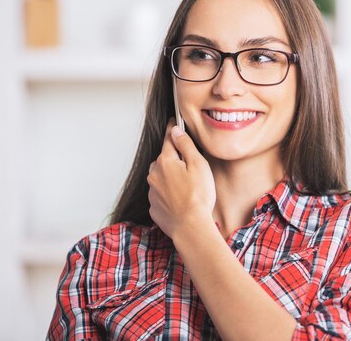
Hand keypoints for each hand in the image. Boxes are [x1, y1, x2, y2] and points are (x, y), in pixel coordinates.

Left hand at [147, 120, 215, 240]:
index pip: (168, 140)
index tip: (173, 123)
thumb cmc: (198, 196)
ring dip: (170, 177)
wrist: (190, 226)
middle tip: (189, 165)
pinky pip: (161, 194)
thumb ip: (185, 145)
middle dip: (174, 158)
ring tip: (187, 186)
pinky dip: (169, 194)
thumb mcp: (198, 164)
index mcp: (165, 161)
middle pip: (164, 159)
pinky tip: (181, 199)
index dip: (173, 130)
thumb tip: (176, 131)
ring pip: (160, 177)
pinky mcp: (154, 207)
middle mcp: (154, 174)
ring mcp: (152, 192)